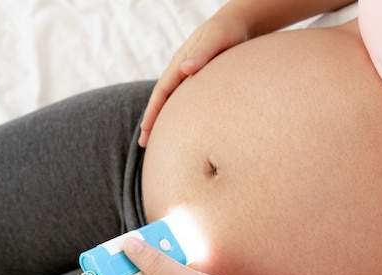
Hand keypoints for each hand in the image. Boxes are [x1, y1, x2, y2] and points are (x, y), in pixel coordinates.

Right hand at [138, 14, 250, 146]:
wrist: (238, 25)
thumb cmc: (228, 31)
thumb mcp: (216, 39)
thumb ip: (202, 53)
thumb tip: (186, 69)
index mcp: (180, 63)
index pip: (162, 91)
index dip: (153, 111)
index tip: (145, 128)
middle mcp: (181, 72)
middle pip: (163, 100)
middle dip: (152, 121)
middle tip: (143, 144)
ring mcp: (190, 78)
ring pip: (173, 103)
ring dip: (165, 121)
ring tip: (158, 143)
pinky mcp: (201, 84)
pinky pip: (187, 103)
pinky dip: (181, 117)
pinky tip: (183, 131)